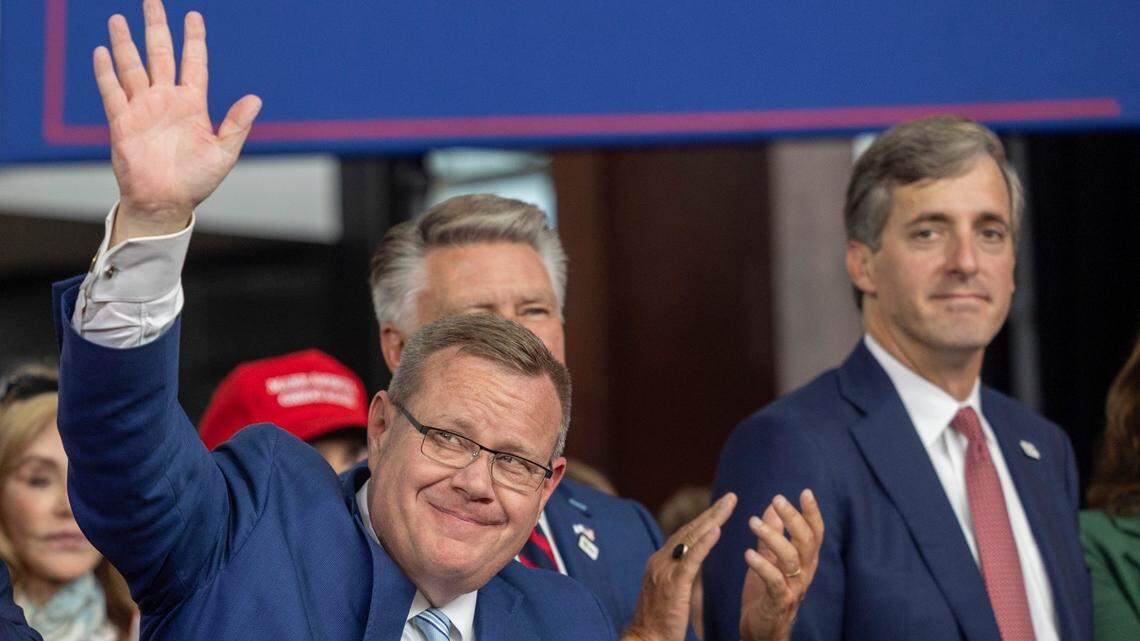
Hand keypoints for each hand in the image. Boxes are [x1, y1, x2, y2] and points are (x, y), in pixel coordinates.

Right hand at [93, 0, 260, 244]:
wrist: (166, 202)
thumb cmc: (197, 181)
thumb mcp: (224, 153)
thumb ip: (237, 124)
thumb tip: (255, 99)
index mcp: (193, 104)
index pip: (194, 63)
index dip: (194, 39)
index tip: (194, 15)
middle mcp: (167, 100)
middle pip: (160, 55)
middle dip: (156, 28)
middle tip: (152, 0)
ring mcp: (143, 109)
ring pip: (132, 67)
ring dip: (125, 43)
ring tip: (118, 18)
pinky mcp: (123, 122)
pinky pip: (113, 92)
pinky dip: (106, 72)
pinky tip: (102, 52)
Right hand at [622, 492, 736, 640]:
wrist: (645, 640)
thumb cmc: (659, 623)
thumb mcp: (671, 591)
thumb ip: (681, 574)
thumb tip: (696, 561)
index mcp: (660, 561)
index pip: (685, 534)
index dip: (704, 519)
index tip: (721, 506)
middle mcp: (660, 560)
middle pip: (689, 529)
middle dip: (711, 512)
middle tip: (730, 497)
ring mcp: (664, 570)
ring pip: (690, 538)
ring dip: (712, 519)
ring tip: (729, 505)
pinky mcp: (673, 584)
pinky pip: (691, 560)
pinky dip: (704, 542)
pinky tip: (717, 530)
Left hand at [739, 490, 823, 640]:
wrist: (762, 632)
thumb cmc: (766, 594)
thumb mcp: (770, 559)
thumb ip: (772, 534)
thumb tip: (773, 506)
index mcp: (804, 561)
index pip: (815, 533)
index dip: (812, 513)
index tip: (805, 491)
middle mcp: (804, 573)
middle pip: (806, 541)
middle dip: (793, 518)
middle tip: (777, 498)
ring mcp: (793, 588)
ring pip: (791, 558)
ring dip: (773, 537)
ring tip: (752, 521)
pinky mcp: (779, 603)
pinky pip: (774, 582)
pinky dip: (762, 566)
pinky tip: (747, 553)